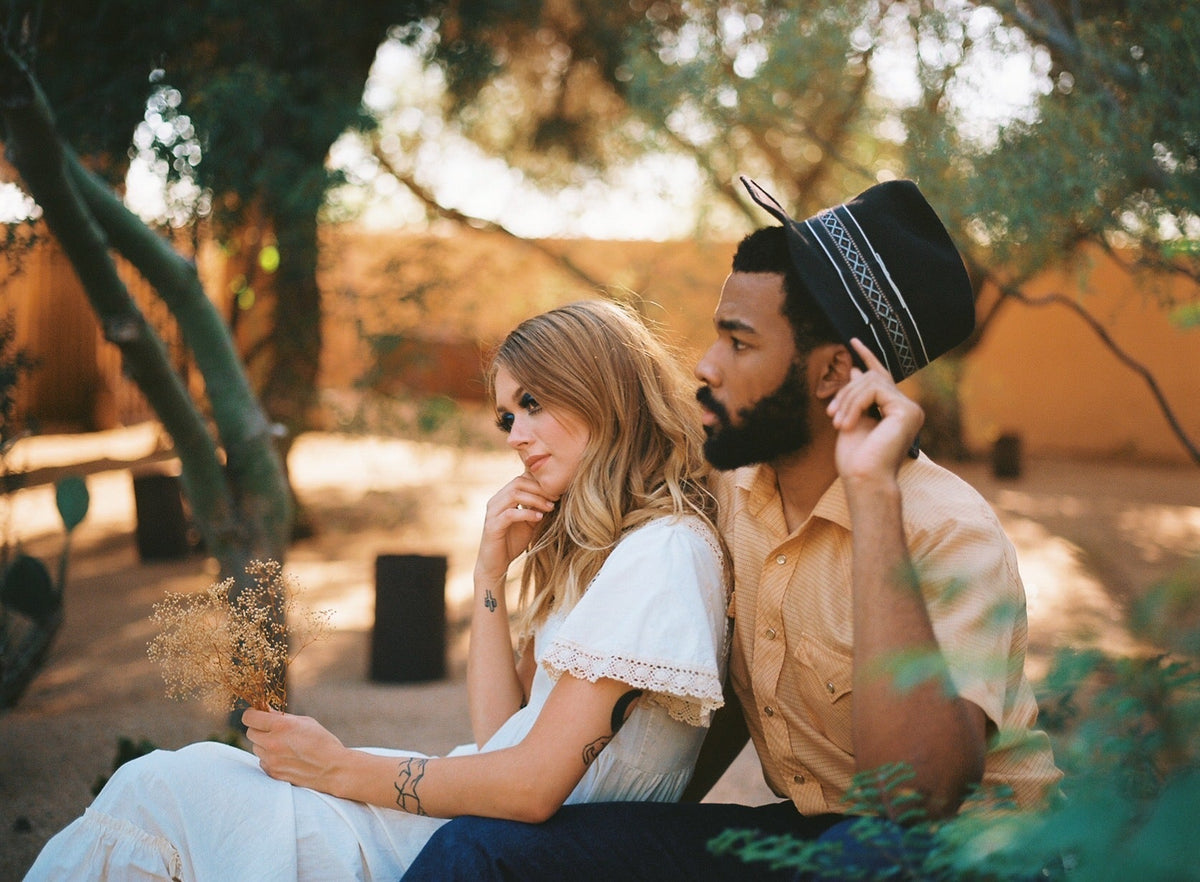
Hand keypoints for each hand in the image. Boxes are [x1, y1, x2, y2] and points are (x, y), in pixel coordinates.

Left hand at [242, 708, 346, 792]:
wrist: (333, 769)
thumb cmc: (323, 742)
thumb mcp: (306, 722)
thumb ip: (283, 717)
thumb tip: (266, 712)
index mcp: (282, 726)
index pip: (249, 717)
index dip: (252, 714)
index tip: (257, 714)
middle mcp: (272, 743)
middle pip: (250, 733)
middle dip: (259, 729)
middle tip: (271, 729)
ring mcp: (271, 760)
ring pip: (256, 748)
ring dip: (264, 744)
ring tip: (282, 745)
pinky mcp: (273, 773)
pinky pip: (262, 761)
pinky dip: (269, 758)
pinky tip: (285, 757)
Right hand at [474, 474, 555, 584]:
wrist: (496, 565)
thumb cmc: (512, 543)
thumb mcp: (529, 523)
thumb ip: (537, 509)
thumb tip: (554, 496)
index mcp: (503, 497)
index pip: (521, 478)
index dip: (539, 482)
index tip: (557, 491)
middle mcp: (496, 501)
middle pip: (518, 482)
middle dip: (540, 488)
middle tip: (555, 498)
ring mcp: (492, 513)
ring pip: (514, 494)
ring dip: (535, 499)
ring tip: (550, 507)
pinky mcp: (492, 526)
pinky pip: (510, 513)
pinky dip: (527, 513)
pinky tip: (539, 518)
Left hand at [826, 339, 923, 483]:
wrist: (864, 480)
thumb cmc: (856, 459)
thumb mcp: (851, 419)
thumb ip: (856, 397)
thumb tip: (855, 370)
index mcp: (895, 411)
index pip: (882, 376)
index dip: (867, 356)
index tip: (852, 341)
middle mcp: (907, 408)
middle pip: (871, 377)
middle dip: (845, 392)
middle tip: (830, 414)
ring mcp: (910, 409)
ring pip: (871, 381)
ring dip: (847, 400)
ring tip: (837, 422)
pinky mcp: (907, 411)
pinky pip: (875, 390)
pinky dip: (855, 404)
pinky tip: (846, 424)